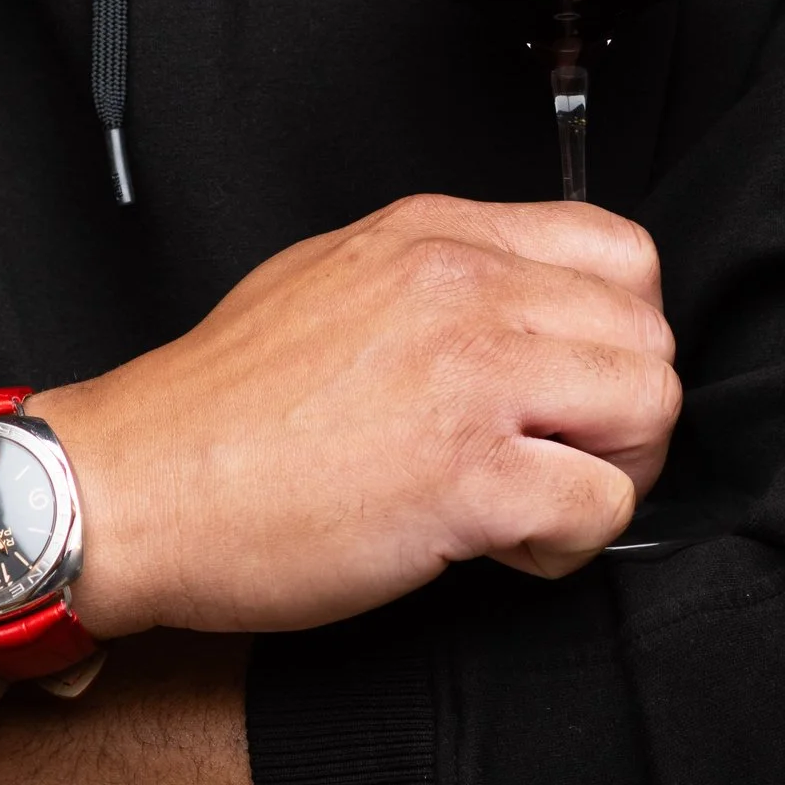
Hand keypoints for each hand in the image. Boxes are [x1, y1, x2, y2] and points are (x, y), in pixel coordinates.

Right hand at [31, 194, 675, 638]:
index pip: (621, 252)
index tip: (573, 384)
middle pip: (649, 338)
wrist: (135, 485)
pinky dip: (567, 547)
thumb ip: (435, 273)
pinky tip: (498, 548)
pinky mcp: (467, 480)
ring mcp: (470, 380)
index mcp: (435, 236)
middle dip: (623, 416)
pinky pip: (600, 509)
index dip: (616, 332)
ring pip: (649, 412)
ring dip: (608, 474)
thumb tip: (523, 306)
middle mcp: (464, 290)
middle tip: (558, 459)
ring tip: (532, 501)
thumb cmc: (218, 405)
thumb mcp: (329, 275)